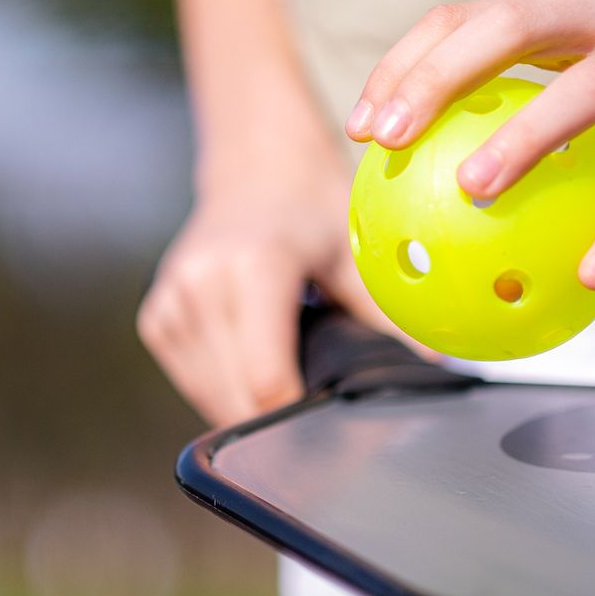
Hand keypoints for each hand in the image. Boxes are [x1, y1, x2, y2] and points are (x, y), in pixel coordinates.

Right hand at [137, 146, 387, 428]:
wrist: (256, 170)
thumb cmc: (311, 209)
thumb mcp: (356, 251)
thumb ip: (388, 311)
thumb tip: (438, 362)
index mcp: (253, 267)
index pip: (267, 379)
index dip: (301, 416)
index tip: (331, 425)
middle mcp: (200, 284)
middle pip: (237, 401)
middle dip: (278, 421)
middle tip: (318, 414)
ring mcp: (171, 302)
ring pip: (210, 400)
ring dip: (247, 408)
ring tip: (286, 376)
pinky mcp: (155, 318)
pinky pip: (191, 383)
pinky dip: (221, 390)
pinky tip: (252, 364)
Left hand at [344, 0, 594, 289]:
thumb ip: (549, 133)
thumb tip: (457, 219)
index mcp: (577, 13)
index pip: (473, 16)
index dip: (409, 62)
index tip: (363, 127)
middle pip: (514, 24)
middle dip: (439, 75)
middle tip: (387, 141)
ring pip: (590, 83)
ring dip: (524, 134)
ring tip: (469, 194)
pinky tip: (594, 275)